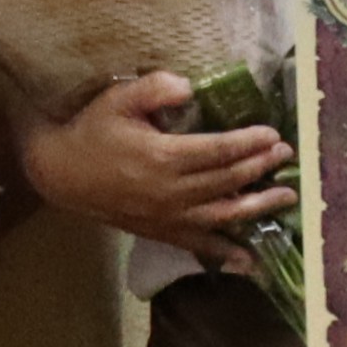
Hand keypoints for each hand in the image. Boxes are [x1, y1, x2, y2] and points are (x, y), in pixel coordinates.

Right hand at [17, 71, 291, 262]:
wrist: (60, 173)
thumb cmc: (92, 131)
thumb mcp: (118, 100)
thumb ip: (154, 89)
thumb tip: (189, 86)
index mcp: (164, 157)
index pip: (220, 150)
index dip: (250, 142)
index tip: (273, 134)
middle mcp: (171, 191)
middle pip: (228, 180)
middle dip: (261, 166)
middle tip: (286, 155)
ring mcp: (168, 216)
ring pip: (223, 214)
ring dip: (258, 205)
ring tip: (286, 197)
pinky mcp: (161, 231)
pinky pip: (198, 244)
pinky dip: (225, 253)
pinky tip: (249, 260)